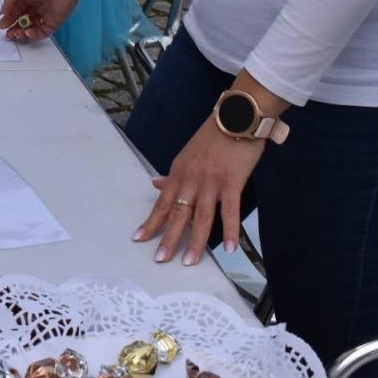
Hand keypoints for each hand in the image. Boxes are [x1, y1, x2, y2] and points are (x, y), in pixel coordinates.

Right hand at [0, 0, 98, 40]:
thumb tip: (3, 13)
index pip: (15, 11)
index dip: (8, 18)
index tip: (2, 25)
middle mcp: (35, 7)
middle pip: (22, 21)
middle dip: (13, 28)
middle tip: (8, 34)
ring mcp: (44, 16)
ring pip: (30, 29)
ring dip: (21, 33)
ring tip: (16, 34)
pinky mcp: (52, 23)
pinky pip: (41, 32)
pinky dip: (33, 35)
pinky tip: (27, 32)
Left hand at [133, 116, 264, 266]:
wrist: (238, 116)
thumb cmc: (214, 135)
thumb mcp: (187, 154)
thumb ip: (173, 174)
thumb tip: (155, 183)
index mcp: (179, 172)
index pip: (163, 202)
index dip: (151, 221)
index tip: (139, 239)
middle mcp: (192, 178)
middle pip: (178, 213)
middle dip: (168, 238)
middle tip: (160, 259)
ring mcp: (212, 181)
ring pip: (202, 216)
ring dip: (196, 240)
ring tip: (190, 261)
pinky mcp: (232, 181)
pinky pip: (230, 210)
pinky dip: (230, 230)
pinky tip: (228, 248)